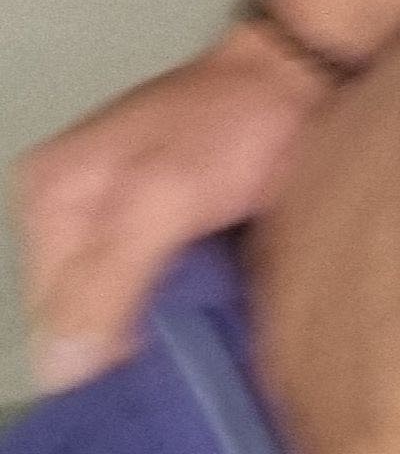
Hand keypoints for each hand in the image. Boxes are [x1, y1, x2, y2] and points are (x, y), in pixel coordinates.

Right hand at [10, 22, 337, 391]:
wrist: (296, 77)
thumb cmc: (231, 126)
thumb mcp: (161, 199)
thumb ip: (106, 279)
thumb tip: (57, 371)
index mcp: (49, 198)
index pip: (49, 317)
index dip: (96, 354)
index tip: (153, 376)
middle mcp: (69, 213)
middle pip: (80, 316)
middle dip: (124, 346)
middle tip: (182, 366)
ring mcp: (114, 222)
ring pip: (118, 310)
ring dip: (156, 335)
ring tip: (200, 353)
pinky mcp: (159, 229)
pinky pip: (152, 292)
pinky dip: (178, 312)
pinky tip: (209, 326)